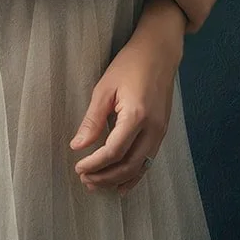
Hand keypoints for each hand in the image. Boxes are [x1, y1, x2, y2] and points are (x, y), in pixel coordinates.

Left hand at [68, 27, 180, 196]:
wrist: (159, 53)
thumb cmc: (129, 65)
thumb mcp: (104, 89)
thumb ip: (92, 120)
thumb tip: (77, 146)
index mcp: (136, 116)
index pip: (114, 151)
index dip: (95, 163)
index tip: (78, 167)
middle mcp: (153, 129)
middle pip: (128, 165)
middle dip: (105, 176)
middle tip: (85, 180)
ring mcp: (160, 132)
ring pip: (140, 167)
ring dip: (118, 179)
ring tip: (97, 184)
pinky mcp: (162, 132)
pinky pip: (149, 161)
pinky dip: (135, 175)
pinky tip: (122, 185)